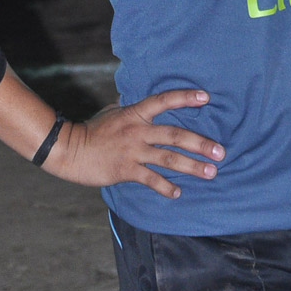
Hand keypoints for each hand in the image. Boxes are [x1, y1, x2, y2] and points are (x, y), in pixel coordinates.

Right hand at [49, 88, 224, 197]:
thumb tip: (140, 102)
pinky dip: (166, 187)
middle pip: (175, 135)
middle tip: (220, 152)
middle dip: (200, 143)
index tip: (206, 97)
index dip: (185, 97)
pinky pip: (151, 179)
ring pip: (168, 159)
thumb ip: (131, 108)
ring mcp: (133, 151)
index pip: (164, 100)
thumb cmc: (93, 129)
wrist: (70, 149)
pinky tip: (178, 192)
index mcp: (135, 113)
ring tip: (211, 172)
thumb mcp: (112, 111)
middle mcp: (138, 131)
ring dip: (192, 167)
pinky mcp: (126, 170)